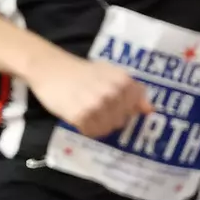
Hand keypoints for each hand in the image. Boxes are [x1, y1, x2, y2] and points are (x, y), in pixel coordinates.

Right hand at [28, 51, 153, 137]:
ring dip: (97, 123)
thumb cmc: (81, 71)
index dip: (124, 108)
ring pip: (107, 129)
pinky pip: (92, 132)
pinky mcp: (80, 115)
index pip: (135, 109)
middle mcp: (112, 93)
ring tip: (86, 109)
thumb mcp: (110, 74)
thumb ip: (132, 91)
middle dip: (110, 117)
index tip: (112, 101)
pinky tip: (78, 115)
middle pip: (122, 121)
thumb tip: (150, 110)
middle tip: (94, 104)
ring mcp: (96, 105)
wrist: (49, 68)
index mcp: (122, 81)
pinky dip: (86, 128)